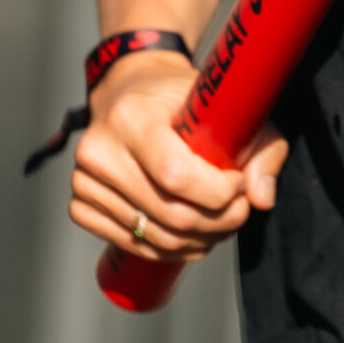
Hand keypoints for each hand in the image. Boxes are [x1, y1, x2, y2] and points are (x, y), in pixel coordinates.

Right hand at [68, 49, 286, 260]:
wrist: (131, 92)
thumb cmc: (183, 100)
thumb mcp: (230, 107)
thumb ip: (261, 148)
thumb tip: (262, 199)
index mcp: (130, 116)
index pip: (176, 175)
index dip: (218, 192)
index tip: (239, 184)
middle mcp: (98, 150)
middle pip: (169, 214)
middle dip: (219, 222)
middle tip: (240, 210)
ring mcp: (84, 181)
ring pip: (154, 237)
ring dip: (199, 241)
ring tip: (222, 223)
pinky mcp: (81, 205)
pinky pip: (132, 245)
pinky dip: (170, 250)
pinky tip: (193, 236)